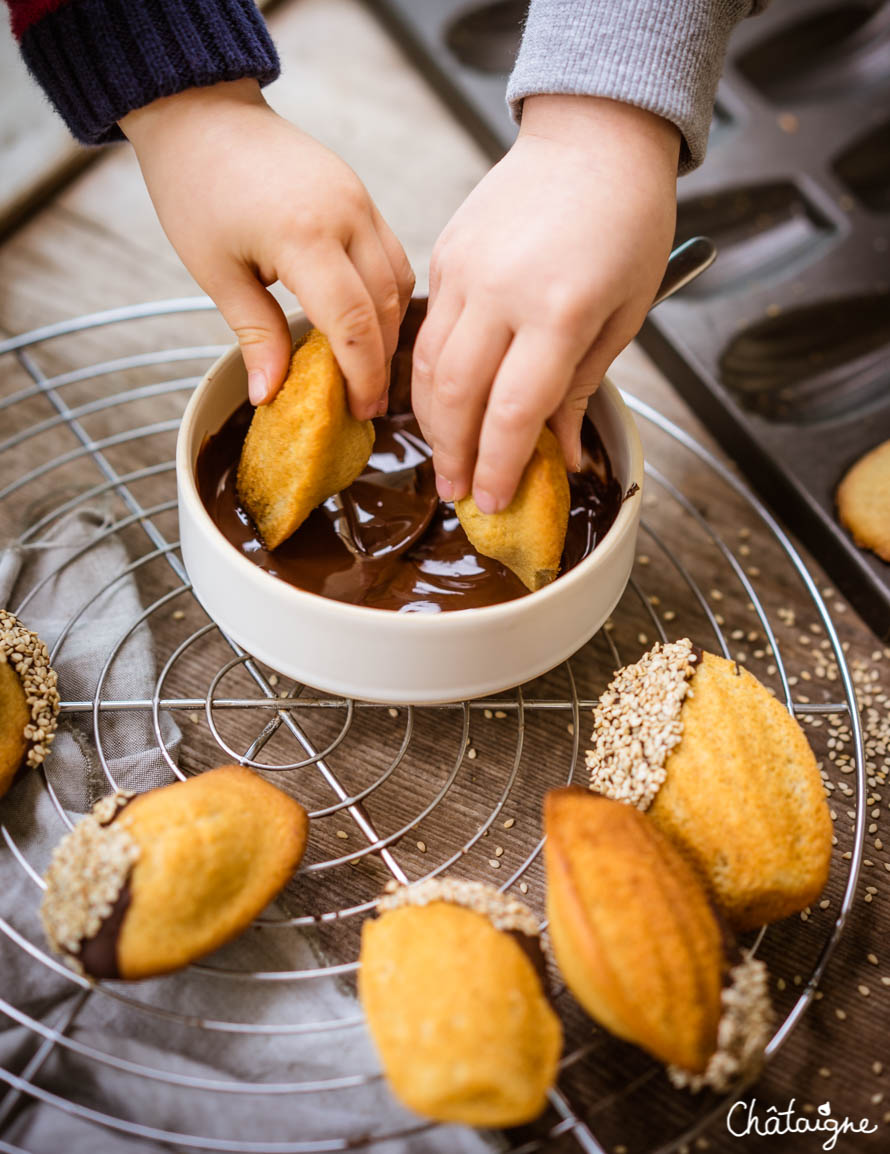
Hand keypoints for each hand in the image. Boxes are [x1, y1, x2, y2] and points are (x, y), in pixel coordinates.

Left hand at [120, 80, 413, 417]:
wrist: (201, 111)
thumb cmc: (196, 188)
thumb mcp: (216, 271)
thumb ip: (254, 334)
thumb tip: (269, 395)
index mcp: (304, 236)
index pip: (354, 323)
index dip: (362, 375)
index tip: (359, 411)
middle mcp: (346, 215)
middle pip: (385, 307)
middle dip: (380, 362)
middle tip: (365, 403)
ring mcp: (360, 200)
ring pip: (399, 282)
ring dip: (388, 329)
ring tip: (367, 367)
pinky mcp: (361, 193)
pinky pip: (391, 254)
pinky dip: (386, 294)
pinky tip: (366, 320)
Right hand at [412, 95, 678, 511]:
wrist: (594, 136)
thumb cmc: (628, 225)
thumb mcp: (624, 315)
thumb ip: (583, 390)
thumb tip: (562, 455)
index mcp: (559, 311)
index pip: (513, 411)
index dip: (499, 467)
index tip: (494, 501)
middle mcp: (502, 291)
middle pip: (457, 396)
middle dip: (455, 455)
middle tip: (459, 492)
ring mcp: (465, 271)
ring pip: (428, 367)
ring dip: (433, 422)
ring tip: (445, 457)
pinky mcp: (445, 254)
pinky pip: (427, 328)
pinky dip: (429, 374)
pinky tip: (442, 401)